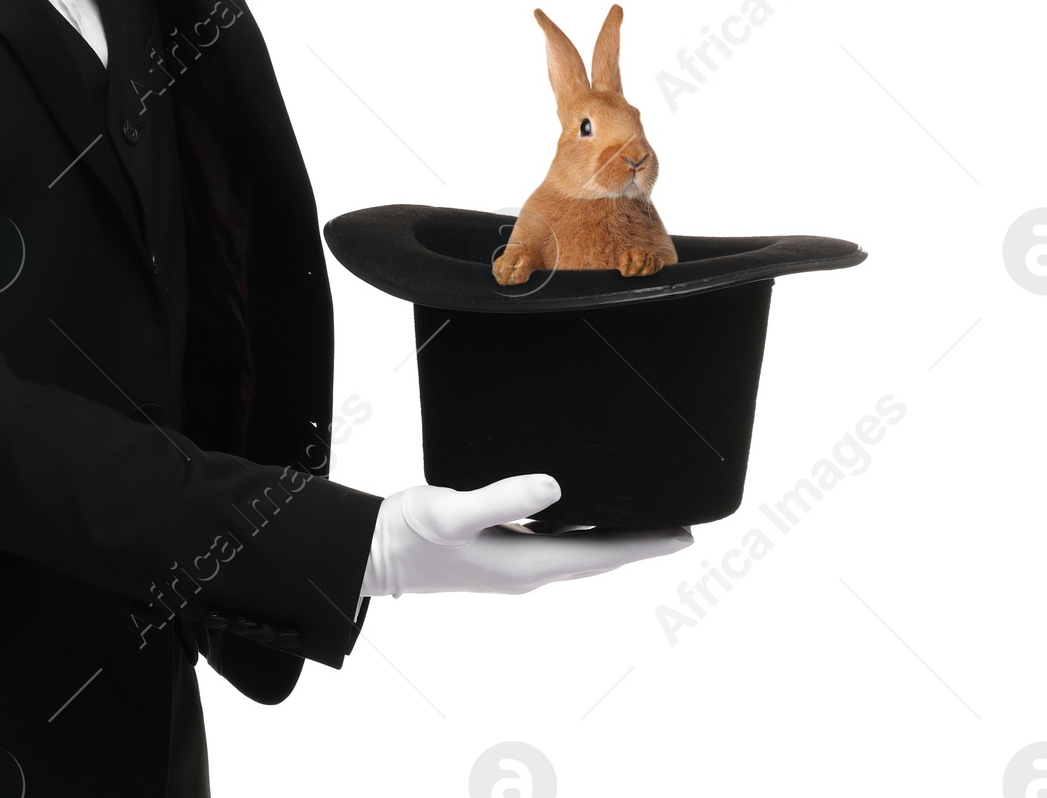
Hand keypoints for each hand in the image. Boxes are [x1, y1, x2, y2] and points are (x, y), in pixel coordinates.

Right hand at [359, 473, 691, 598]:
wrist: (372, 553)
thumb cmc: (409, 534)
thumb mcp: (452, 511)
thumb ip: (502, 499)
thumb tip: (554, 487)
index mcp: (526, 564)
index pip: (601, 554)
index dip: (644, 545)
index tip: (684, 537)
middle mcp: (527, 571)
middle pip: (598, 557)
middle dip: (638, 543)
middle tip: (678, 528)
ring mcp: (513, 568)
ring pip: (578, 553)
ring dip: (611, 540)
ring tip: (640, 520)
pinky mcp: (498, 557)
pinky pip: (555, 546)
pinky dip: (580, 533)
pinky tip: (578, 514)